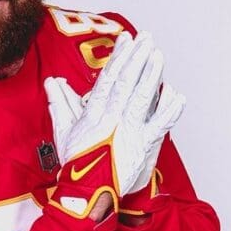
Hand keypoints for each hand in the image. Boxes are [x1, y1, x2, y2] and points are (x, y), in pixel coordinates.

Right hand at [44, 33, 184, 216]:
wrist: (87, 192)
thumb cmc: (77, 166)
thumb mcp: (63, 133)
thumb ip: (61, 105)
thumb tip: (52, 83)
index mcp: (93, 115)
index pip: (107, 80)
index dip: (118, 58)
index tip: (125, 40)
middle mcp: (111, 119)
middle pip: (125, 82)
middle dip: (137, 58)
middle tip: (146, 38)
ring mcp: (127, 131)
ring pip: (140, 97)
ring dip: (151, 74)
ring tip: (158, 54)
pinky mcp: (142, 146)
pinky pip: (159, 124)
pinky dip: (169, 110)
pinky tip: (178, 94)